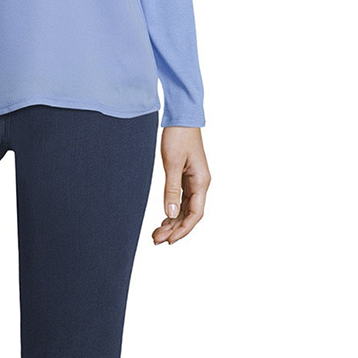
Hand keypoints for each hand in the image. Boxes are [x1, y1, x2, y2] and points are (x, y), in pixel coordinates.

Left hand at [152, 126, 208, 244]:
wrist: (182, 118)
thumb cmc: (178, 137)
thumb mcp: (172, 163)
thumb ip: (172, 189)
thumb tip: (171, 213)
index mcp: (201, 182)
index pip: (196, 214)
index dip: (184, 229)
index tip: (169, 240)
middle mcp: (201, 184)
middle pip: (190, 215)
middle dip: (175, 229)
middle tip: (156, 240)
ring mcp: (194, 181)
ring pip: (186, 209)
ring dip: (173, 222)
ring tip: (157, 234)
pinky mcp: (187, 177)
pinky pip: (182, 200)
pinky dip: (173, 212)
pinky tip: (164, 220)